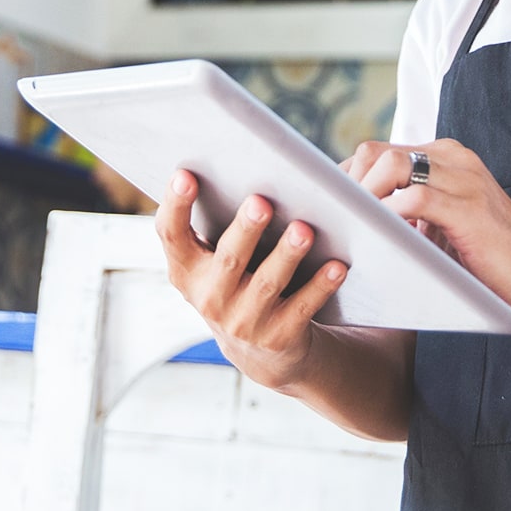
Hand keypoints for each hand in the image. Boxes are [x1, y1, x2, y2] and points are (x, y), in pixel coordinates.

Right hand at [153, 170, 347, 390]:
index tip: (185, 174)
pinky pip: (302, 307)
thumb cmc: (236, 280)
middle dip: (246, 230)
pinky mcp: (279, 337)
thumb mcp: (212, 261)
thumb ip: (214, 222)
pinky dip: (320, 286)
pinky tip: (338, 265)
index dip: (175, 206)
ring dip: (287, 256)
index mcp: (187, 270)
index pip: (172, 235)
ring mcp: (244, 322)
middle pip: (228, 259)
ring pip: (268, 284)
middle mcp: (210, 298)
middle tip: (261, 201)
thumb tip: (238, 161)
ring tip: (304, 229)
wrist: (259, 350)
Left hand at [343, 139, 510, 326]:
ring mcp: (462, 177)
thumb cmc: (492, 265)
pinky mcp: (468, 206)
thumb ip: (409, 215)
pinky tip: (381, 242)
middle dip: (346, 187)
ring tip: (353, 232)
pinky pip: (412, 199)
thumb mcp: (442, 229)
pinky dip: (388, 218)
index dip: (347, 181)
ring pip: (390, 165)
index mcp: (446, 159)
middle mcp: (453, 158)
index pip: (378, 152)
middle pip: (375, 152)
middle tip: (334, 224)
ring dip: (362, 199)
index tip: (329, 212)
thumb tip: (354, 225)